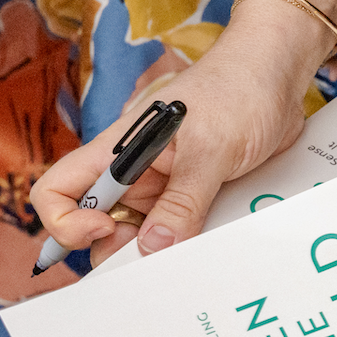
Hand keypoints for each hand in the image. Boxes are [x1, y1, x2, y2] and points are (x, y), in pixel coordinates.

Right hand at [31, 17, 324, 260]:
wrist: (279, 76)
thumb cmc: (238, 90)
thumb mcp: (210, 148)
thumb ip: (183, 201)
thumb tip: (154, 247)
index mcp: (117, 152)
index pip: (57, 191)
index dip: (65, 221)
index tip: (105, 228)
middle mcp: (132, 175)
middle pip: (97, 230)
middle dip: (119, 252)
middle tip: (157, 260)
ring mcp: (162, 190)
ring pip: (142, 239)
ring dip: (161, 254)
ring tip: (192, 254)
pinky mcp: (192, 199)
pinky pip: (180, 234)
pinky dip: (190, 247)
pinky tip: (212, 247)